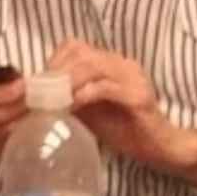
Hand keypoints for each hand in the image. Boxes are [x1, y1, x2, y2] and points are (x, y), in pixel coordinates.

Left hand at [47, 37, 196, 183]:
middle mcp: (124, 65)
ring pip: (92, 65)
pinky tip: (72, 106)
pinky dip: (84, 94)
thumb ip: (68, 97)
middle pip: (81, 52)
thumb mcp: (88, 110)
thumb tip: (37, 96)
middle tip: (39, 92)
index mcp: (111, 64)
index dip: (53, 61)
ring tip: (52, 99)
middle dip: (56, 71)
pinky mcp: (139, 97)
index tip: (37, 82)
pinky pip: (106, 88)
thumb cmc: (124, 130)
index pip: (75, 47)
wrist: (159, 149)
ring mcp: (133, 79)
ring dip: (67, 82)